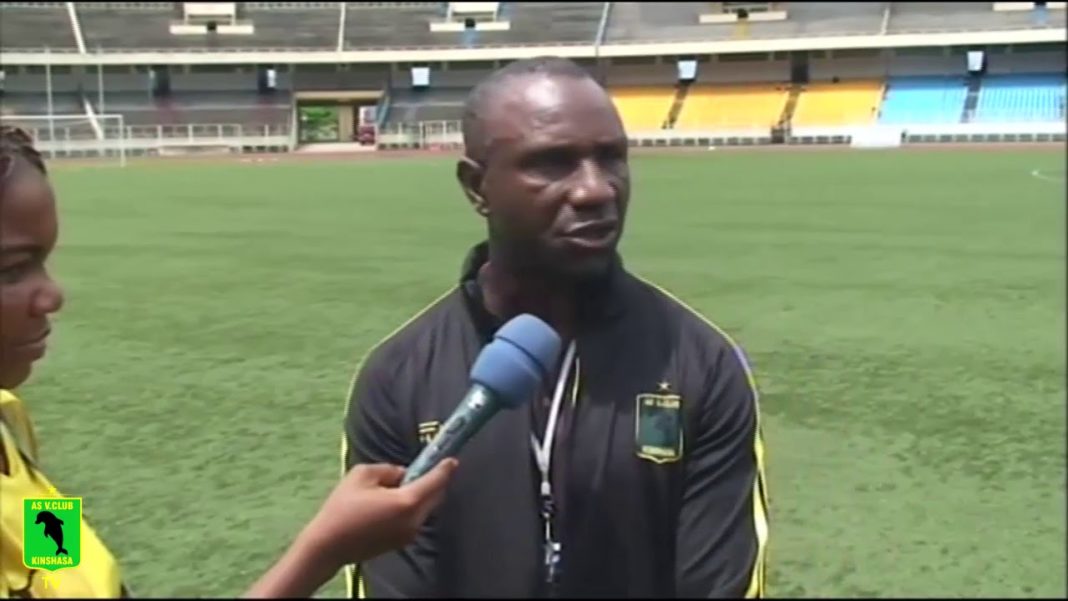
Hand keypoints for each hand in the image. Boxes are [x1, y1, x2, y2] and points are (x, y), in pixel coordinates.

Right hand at [244, 460, 457, 598]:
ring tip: (404, 485)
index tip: (452, 460)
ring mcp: (409, 534)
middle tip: (428, 468)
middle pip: (435, 497)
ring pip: (426, 509)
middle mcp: (413, 520)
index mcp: (407, 502)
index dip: (444, 469)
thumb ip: (389, 470)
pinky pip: (415, 519)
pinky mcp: (401, 542)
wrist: (328, 546)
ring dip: (423, 495)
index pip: (434, 482)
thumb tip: (402, 474)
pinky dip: (413, 508)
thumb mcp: (362, 475)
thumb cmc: (342, 508)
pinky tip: (395, 502)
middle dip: (436, 482)